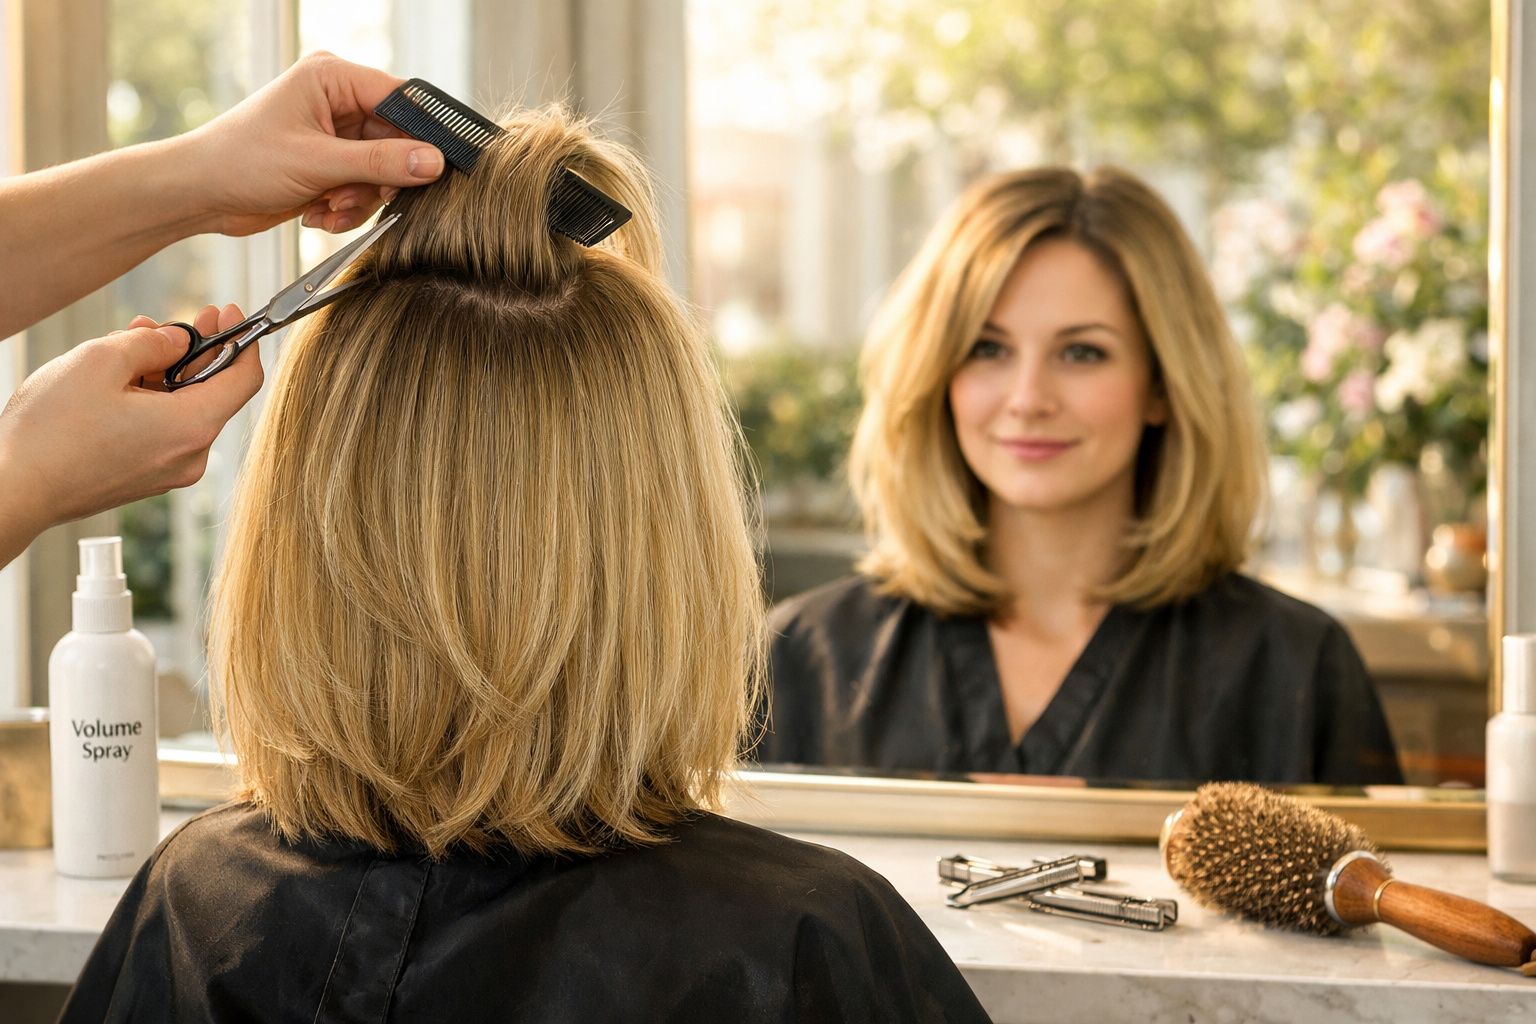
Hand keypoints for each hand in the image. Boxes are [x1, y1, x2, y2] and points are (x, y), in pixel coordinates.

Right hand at [0, 305, 260, 558]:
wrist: (14, 491)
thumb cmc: (51, 432)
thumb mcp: (100, 361)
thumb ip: (151, 342)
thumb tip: (178, 341)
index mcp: (192, 427)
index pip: (244, 380)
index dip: (241, 340)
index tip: (227, 314)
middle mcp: (191, 456)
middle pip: (213, 393)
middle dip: (199, 350)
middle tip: (190, 317)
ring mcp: (168, 472)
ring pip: (184, 409)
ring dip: (169, 371)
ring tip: (138, 338)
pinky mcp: (145, 478)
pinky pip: (164, 429)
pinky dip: (154, 399)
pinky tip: (126, 374)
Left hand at [178, 52, 445, 236]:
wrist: (201, 193)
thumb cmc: (242, 162)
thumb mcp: (317, 163)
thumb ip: (380, 163)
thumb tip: (434, 163)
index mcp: (333, 77)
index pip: (401, 100)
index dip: (422, 136)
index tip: (439, 169)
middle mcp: (339, 101)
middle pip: (396, 142)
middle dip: (380, 179)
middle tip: (359, 197)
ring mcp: (336, 134)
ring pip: (384, 171)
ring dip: (361, 198)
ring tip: (328, 207)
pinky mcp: (331, 163)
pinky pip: (365, 188)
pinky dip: (349, 207)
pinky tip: (319, 213)